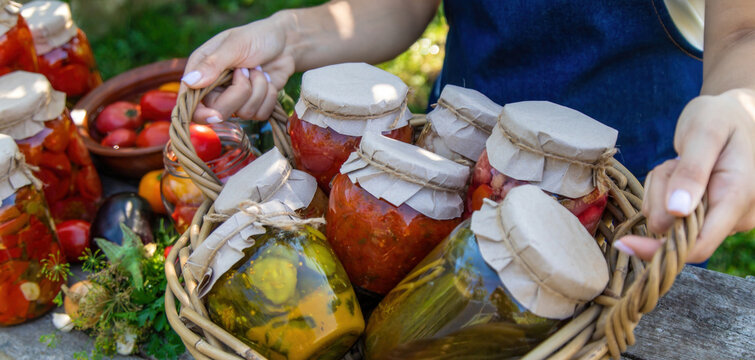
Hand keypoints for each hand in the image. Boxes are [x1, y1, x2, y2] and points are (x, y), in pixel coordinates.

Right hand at [180, 12, 294, 122]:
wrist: (286, 42)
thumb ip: (213, 64)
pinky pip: (260, 115)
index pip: (190, 103)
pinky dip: (269, 97)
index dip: (201, 114)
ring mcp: (235, 99)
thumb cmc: (257, 37)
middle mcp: (215, 88)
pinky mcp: (254, 104)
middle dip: (241, 92)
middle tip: (246, 70)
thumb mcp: (235, 45)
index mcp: (201, 70)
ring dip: (259, 89)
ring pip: (244, 114)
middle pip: (220, 113)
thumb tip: (189, 82)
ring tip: (259, 70)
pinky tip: (268, 80)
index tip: (216, 114)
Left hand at [615, 89, 754, 262]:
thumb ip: (691, 172)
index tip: (624, 243)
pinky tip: (679, 170)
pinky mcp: (713, 214)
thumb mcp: (704, 133)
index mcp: (739, 197)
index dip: (659, 251)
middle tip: (672, 164)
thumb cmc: (721, 117)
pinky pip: (674, 214)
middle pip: (677, 232)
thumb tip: (677, 212)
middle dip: (660, 200)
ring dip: (661, 193)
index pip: (698, 246)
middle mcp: (738, 216)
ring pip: (671, 221)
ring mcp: (726, 218)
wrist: (737, 113)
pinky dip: (666, 193)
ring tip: (679, 163)